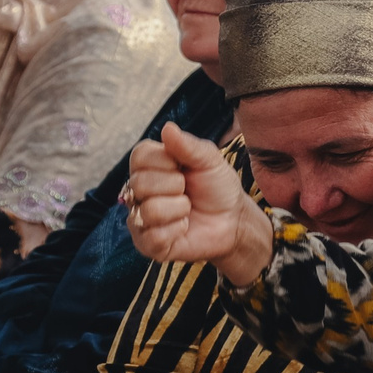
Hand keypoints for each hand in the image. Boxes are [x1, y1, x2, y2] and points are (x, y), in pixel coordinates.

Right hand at [124, 124, 272, 284]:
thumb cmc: (217, 188)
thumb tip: (167, 128)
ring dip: (179, 210)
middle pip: (140, 184)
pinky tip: (183, 227)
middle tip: (187, 191)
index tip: (183, 168)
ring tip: (187, 210)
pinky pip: (153, 237)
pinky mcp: (147, 244)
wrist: (233, 220)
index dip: (165, 162)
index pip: (139, 156)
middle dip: (176, 187)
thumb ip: (189, 146)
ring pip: (149, 211)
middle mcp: (139, 191)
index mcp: (149, 165)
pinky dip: (177, 230)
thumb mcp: (210, 161)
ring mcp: (140, 218)